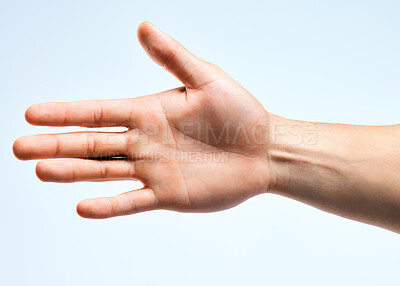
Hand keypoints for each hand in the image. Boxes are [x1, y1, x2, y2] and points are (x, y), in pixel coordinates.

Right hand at [13, 22, 271, 217]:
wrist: (263, 150)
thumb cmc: (239, 113)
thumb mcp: (206, 78)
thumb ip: (172, 57)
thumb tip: (142, 26)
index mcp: (149, 112)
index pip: (98, 111)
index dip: (66, 113)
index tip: (32, 114)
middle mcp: (144, 142)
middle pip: (91, 143)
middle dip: (56, 145)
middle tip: (20, 147)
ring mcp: (154, 170)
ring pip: (104, 172)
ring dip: (72, 173)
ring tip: (40, 171)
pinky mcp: (168, 195)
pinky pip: (132, 201)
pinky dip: (108, 205)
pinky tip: (83, 206)